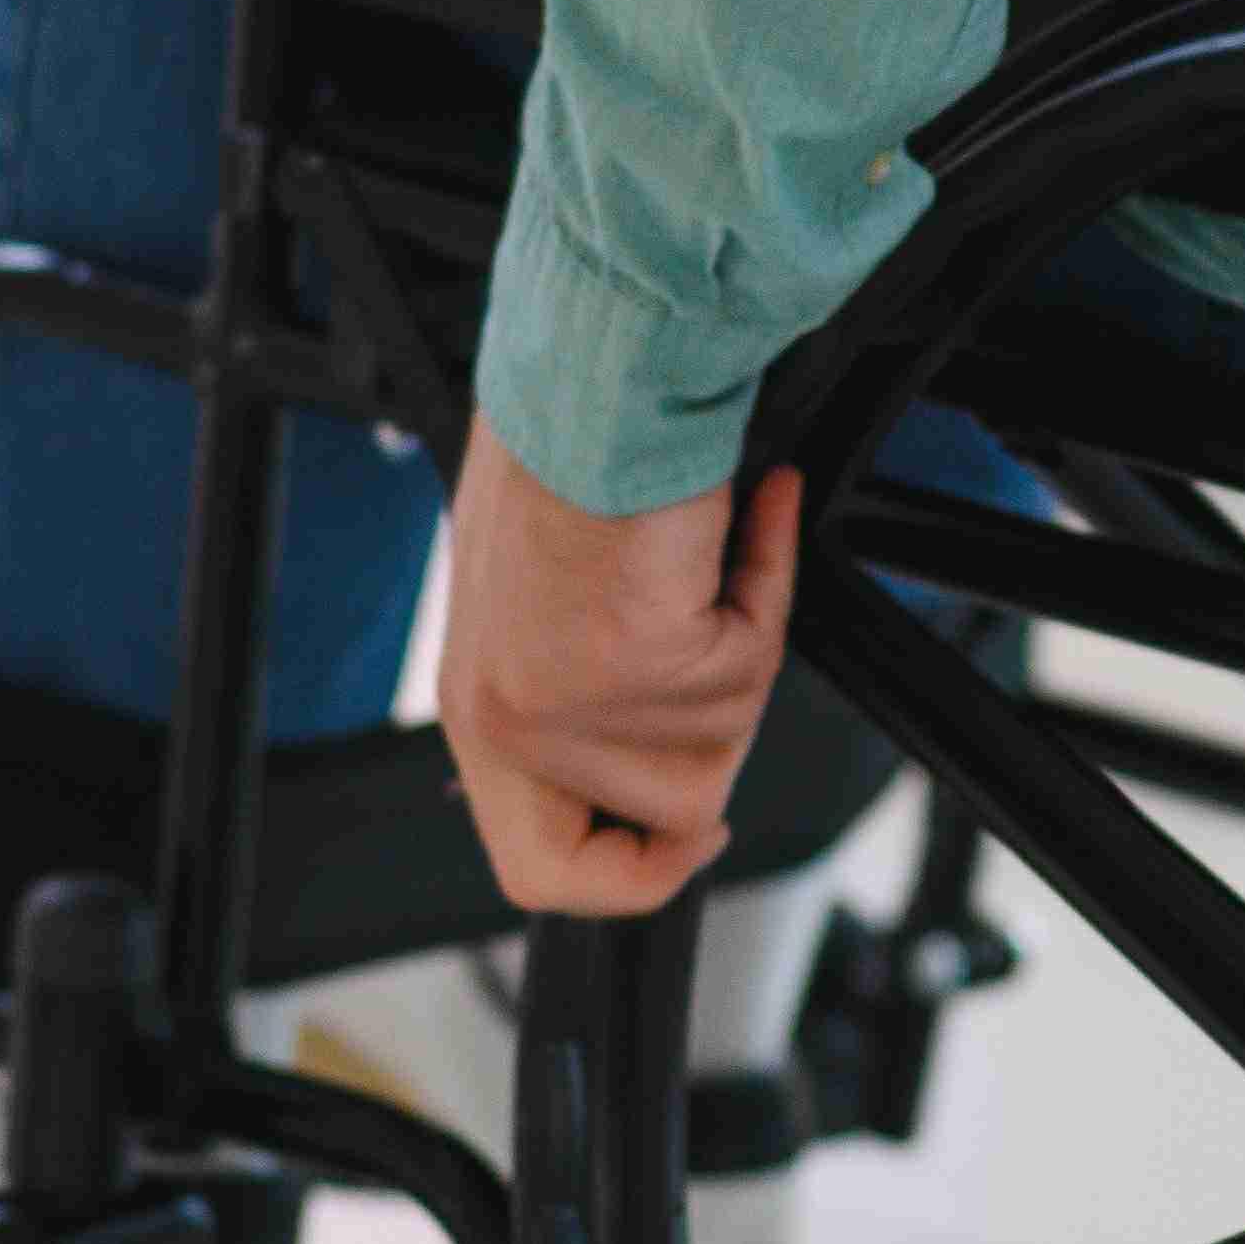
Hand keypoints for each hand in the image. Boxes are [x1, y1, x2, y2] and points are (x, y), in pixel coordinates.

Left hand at [437, 429, 805, 917]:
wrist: (584, 369)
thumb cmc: (561, 450)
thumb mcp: (546, 604)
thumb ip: (588, 694)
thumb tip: (668, 747)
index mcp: (481, 711)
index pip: (545, 872)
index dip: (633, 874)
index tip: (690, 836)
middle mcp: (513, 722)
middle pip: (673, 812)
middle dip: (719, 726)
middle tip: (710, 630)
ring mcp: (572, 701)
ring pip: (724, 736)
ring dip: (741, 640)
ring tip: (696, 552)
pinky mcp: (638, 657)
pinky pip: (752, 659)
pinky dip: (763, 585)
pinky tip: (727, 524)